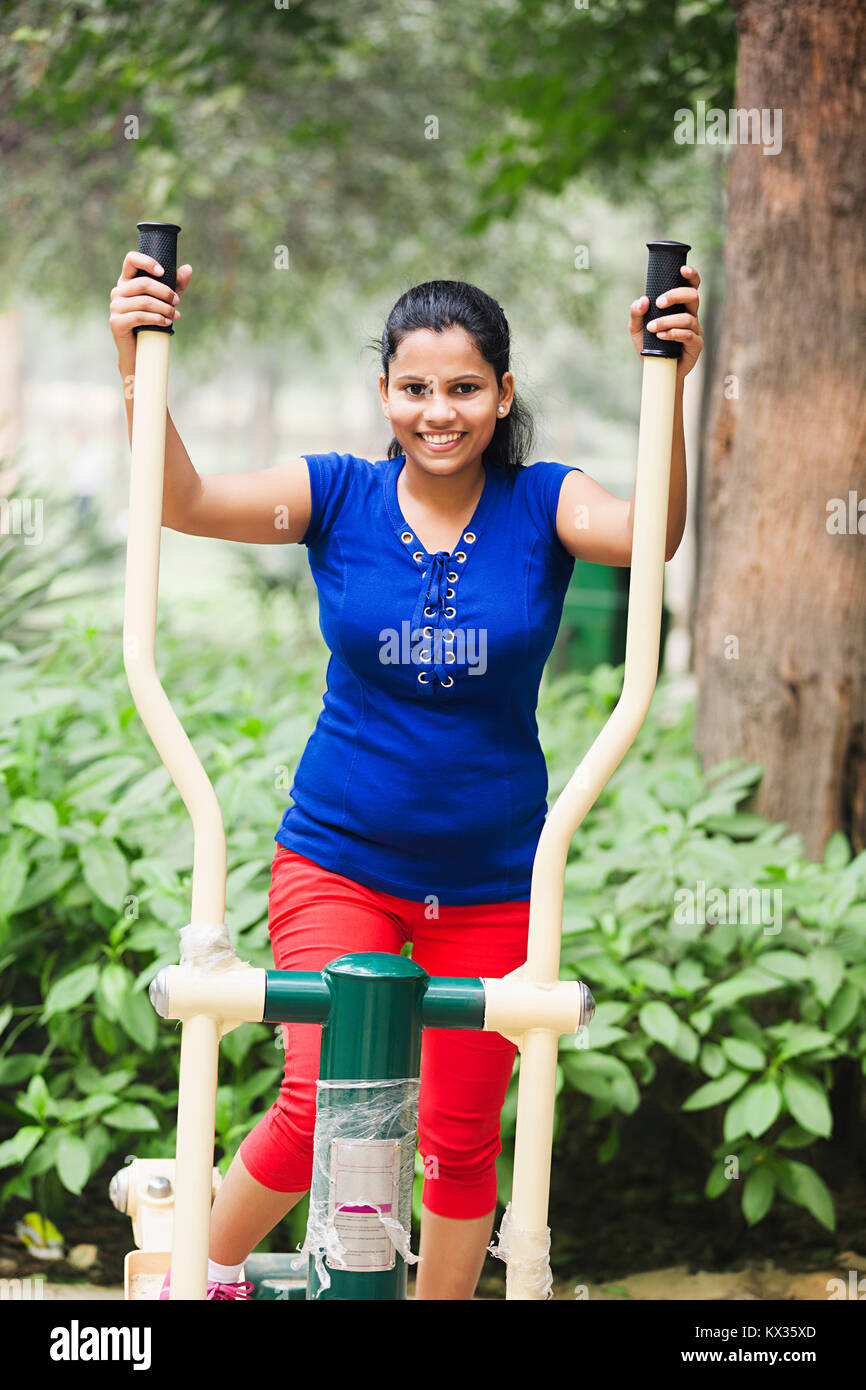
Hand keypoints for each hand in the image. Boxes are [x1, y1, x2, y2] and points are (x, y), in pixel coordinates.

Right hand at [109, 251, 192, 355]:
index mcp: (127, 282)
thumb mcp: (165, 301)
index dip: (147, 262)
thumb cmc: (151, 323)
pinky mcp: (116, 322)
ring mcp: (115, 307)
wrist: (139, 352)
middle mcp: (118, 291)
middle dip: (165, 292)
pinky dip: (157, 319)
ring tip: (175, 315)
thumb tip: (188, 268)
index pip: (131, 259)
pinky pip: (140, 316)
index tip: (162, 272)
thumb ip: (175, 284)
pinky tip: (167, 322)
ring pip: (144, 302)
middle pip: (144, 283)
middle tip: (177, 302)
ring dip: (164, 308)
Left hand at [628, 265, 702, 380]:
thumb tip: (643, 300)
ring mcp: (695, 331)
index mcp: (681, 307)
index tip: (683, 269)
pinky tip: (661, 336)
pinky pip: (687, 335)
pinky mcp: (695, 346)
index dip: (692, 276)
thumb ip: (636, 312)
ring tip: (652, 328)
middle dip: (675, 296)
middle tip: (659, 303)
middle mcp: (691, 316)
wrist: (655, 370)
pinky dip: (673, 334)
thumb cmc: (649, 345)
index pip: (691, 286)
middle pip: (693, 296)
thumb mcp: (636, 328)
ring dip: (668, 320)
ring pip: (687, 318)